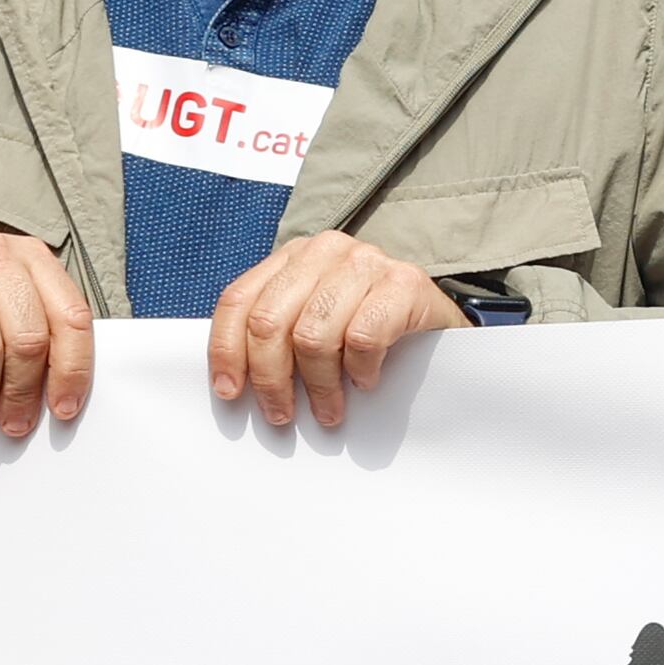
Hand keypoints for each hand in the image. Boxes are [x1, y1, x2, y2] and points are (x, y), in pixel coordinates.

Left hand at [212, 230, 464, 429]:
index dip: (226, 350)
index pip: (239, 300)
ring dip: (319, 386)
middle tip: (282, 414)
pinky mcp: (404, 283)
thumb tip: (234, 383)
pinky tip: (366, 380)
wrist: (437, 323)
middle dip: (271, 379)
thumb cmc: (368, 327)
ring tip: (329, 409)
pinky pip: (362, 338)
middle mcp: (326, 250)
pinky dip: (360, 370)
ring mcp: (367, 262)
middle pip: (270, 322)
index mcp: (293, 256)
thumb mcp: (312, 320)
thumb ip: (277, 332)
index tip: (230, 392)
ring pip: (313, 335)